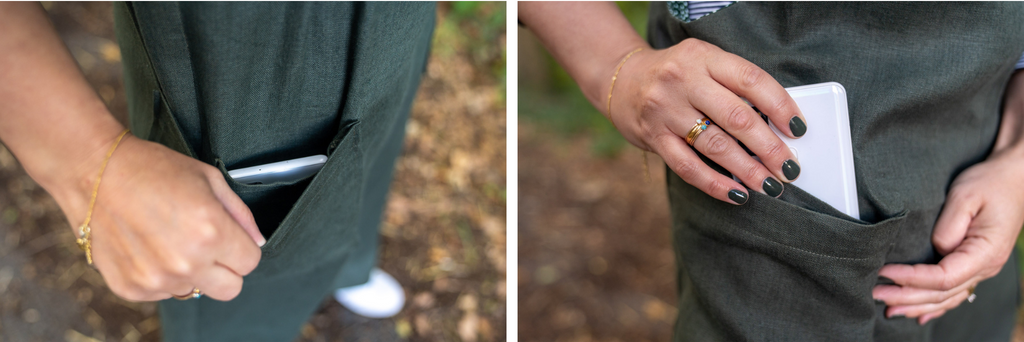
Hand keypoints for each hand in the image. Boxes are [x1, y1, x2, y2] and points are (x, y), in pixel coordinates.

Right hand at [53, 134, 264, 301]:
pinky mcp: (131, 288)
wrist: (94, 172)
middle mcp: (186, 262)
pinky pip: (163, 293)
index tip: (228, 236)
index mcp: (211, 232)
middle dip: (225, 268)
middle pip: (230, 288)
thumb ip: (241, 214)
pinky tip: (148, 247)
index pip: (251, 262)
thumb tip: (257, 240)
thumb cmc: (152, 169)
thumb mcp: (209, 179)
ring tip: (168, 238)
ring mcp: (156, 279)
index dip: (242, 247)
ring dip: (190, 271)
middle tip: (206, 244)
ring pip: (195, 291)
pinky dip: (160, 275)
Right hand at [610, 38, 805, 203]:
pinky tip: (736, 194)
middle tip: (789, 168)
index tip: (798, 129)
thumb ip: (733, 86)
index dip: (780, 106)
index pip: (750, 80)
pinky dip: (715, 184)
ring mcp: (665, 109)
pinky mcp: (653, 136)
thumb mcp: (704, 63)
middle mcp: (683, 80)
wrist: (622, 79)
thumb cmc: (676, 74)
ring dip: (748, 170)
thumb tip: (777, 126)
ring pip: (714, 145)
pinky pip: (687, 166)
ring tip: (770, 185)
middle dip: (769, 147)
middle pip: (736, 116)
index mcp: (703, 57)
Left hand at [872, 150, 1023, 323]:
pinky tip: (918, 314)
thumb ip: (949, 224)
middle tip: (875, 293)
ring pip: (947, 298)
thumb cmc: (989, 183)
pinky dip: (934, 306)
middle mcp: (986, 266)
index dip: (911, 278)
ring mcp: (982, 269)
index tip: (885, 271)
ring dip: (917, 306)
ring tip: (889, 308)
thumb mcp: (965, 195)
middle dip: (906, 296)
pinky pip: (954, 293)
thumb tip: (936, 248)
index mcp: (985, 252)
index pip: (944, 277)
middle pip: (942, 292)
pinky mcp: (974, 266)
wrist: (1012, 180)